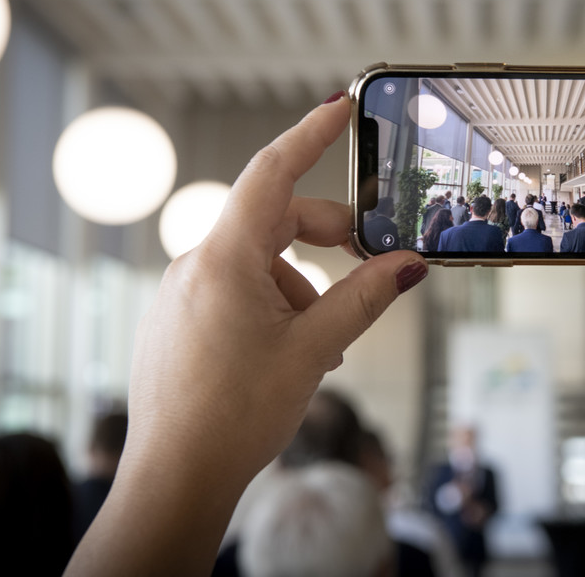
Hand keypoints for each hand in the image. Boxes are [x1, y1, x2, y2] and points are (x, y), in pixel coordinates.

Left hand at [70, 95, 427, 575]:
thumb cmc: (235, 415)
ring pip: (258, 260)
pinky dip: (274, 302)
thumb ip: (364, 298)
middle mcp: (195, 264)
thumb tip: (410, 264)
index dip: (311, 134)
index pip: (272, 172)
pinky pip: (235, 287)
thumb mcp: (314, 350)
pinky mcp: (179, 318)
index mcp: (224, 258)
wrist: (174, 478)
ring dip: (302, 284)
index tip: (340, 105)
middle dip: (326, 237)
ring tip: (324, 344)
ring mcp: (182, 291)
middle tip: (369, 266)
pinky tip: (290, 351)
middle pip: (274, 220)